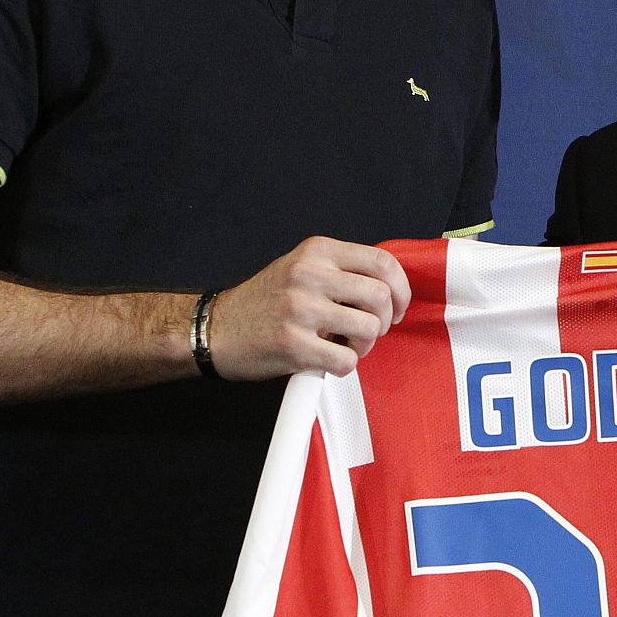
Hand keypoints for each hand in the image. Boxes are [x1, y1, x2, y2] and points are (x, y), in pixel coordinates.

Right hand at [206, 237, 410, 379]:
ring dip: (364, 344)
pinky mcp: (294, 345)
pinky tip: (328, 359)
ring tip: (346, 345)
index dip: (401, 288)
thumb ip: (340, 270)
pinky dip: (345, 365)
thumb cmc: (264, 301)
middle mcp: (310, 275)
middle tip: (371, 330)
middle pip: (381, 297)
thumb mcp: (301, 266)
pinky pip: (346, 360)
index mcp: (317, 251)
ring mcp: (301, 309)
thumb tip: (389, 286)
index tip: (398, 306)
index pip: (382, 262)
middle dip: (385, 321)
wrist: (215, 329)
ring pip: (369, 329)